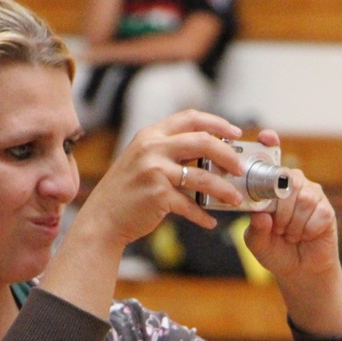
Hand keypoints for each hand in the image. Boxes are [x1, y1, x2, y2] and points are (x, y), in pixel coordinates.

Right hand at [74, 109, 245, 249]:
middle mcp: (152, 148)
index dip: (217, 123)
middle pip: (202, 141)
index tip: (234, 134)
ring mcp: (155, 171)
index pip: (190, 118)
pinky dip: (203, 215)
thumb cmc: (124, 194)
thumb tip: (204, 154)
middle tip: (239, 168)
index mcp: (150, 135)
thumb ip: (166, 152)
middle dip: (227, 154)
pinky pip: (190, 205)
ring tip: (235, 199)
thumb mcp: (140, 161)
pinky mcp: (158, 195)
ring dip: (223, 189)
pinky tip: (210, 222)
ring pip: (202, 176)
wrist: (101, 220)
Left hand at [242, 130, 340, 282]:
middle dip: (280, 211)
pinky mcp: (327, 210)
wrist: (299, 271)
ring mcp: (312, 195)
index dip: (270, 145)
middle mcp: (293, 186)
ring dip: (293, 224)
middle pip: (288, 182)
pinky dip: (306, 231)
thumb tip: (260, 215)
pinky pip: (317, 214)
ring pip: (302, 199)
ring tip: (290, 235)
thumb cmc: (275, 251)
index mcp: (272, 188)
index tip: (266, 137)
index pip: (272, 161)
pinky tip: (305, 236)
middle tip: (278, 229)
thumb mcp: (256, 242)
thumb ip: (255, 229)